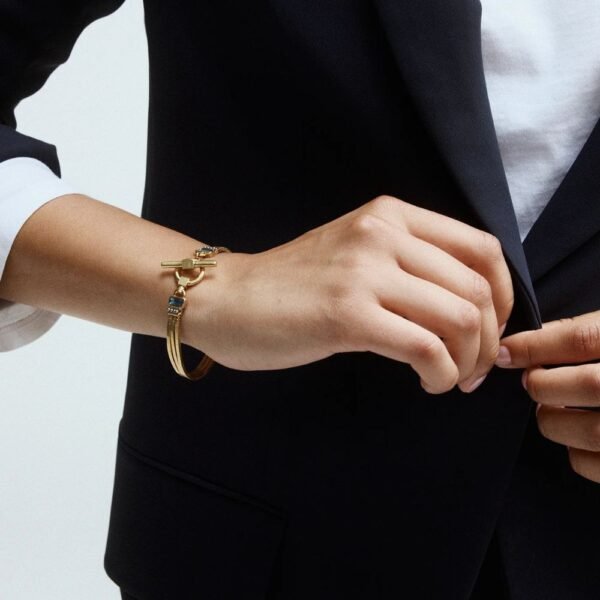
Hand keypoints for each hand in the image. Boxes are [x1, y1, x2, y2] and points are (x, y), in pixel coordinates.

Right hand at [188, 195, 513, 392]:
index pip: (483, 249)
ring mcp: (363, 271)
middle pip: (477, 288)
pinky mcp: (346, 314)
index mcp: (391, 214)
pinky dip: (441, 373)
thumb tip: (468, 306)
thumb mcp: (356, 253)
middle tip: (475, 369)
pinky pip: (425, 347)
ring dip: (469, 360)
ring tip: (452, 379)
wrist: (227, 299)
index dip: (504, 297)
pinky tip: (429, 384)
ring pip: (458, 317)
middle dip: (488, 339)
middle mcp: (383, 233)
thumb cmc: (291, 286)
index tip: (490, 330)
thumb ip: (408, 263)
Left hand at [496, 312, 599, 482]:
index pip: (584, 338)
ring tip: (549, 409)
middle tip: (532, 382)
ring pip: (593, 431)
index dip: (536, 345)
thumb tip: (532, 340)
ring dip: (554, 420)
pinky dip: (578, 455)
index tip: (506, 352)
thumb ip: (594, 331)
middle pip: (589, 384)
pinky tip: (578, 441)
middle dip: (545, 384)